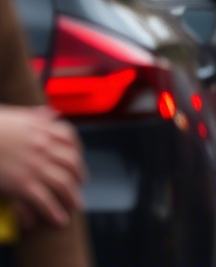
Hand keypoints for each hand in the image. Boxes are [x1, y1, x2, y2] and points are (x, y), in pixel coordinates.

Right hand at [0, 105, 84, 228]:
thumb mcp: (16, 115)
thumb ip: (36, 115)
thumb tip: (52, 113)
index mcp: (43, 129)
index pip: (69, 138)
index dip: (77, 151)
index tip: (78, 159)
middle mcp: (44, 147)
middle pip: (71, 163)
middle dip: (78, 175)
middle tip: (80, 184)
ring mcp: (35, 166)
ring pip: (63, 183)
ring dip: (72, 196)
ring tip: (75, 205)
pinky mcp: (23, 184)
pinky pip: (45, 200)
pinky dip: (54, 211)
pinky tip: (59, 220)